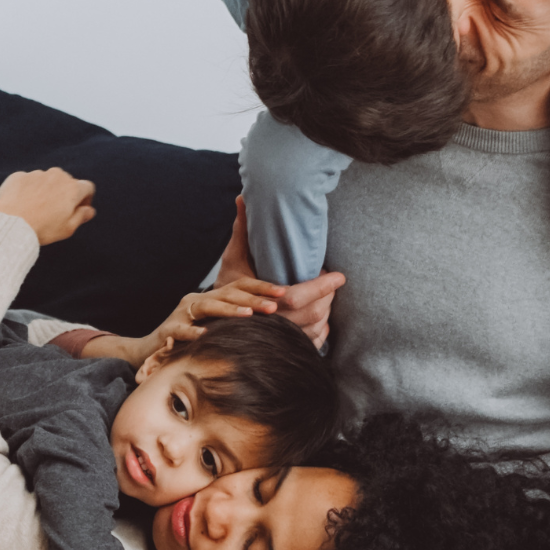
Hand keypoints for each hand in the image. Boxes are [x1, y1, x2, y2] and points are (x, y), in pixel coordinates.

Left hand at [0, 168, 95, 244]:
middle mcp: (57, 176)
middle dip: (63, 193)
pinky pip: (27, 181)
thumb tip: (89, 210)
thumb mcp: (68, 228)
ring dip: (45, 190)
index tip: (78, 209)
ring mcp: (37, 174)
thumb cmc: (43, 228)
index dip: (85, 198)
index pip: (87, 187)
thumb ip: (82, 216)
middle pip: (66, 182)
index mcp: (72, 188)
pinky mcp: (19, 176)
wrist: (11, 223)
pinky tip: (21, 204)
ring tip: (35, 208)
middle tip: (54, 211)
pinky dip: (27, 189)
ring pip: (46, 180)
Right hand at [142, 277, 286, 355]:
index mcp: (210, 297)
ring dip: (229, 309)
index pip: (239, 287)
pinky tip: (205, 335)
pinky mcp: (168, 329)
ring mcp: (181, 313)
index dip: (261, 287)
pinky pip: (181, 329)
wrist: (150, 350)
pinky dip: (193, 332)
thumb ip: (235, 320)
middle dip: (252, 298)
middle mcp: (196, 300)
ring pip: (207, 306)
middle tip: (274, 305)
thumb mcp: (214, 326)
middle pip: (227, 293)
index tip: (283, 292)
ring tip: (248, 314)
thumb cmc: (188, 339)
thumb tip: (270, 320)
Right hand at [216, 195, 344, 348]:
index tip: (339, 275)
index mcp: (260, 302)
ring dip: (326, 315)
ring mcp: (275, 341)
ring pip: (313, 331)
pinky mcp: (280, 351)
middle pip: (312, 314)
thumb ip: (242, 231)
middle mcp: (269, 324)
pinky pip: (310, 345)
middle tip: (334, 282)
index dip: (322, 286)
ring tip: (328, 297)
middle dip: (327, 297)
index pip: (298, 296)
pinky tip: (322, 320)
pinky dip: (320, 333)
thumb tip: (243, 197)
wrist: (209, 322)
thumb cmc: (224, 287)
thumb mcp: (232, 259)